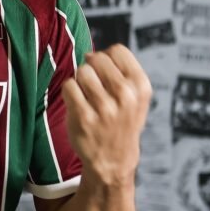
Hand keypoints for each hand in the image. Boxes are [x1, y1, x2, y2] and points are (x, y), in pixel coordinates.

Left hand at [61, 44, 151, 184]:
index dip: (107, 57)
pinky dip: (69, 92)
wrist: (113, 159)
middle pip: (97, 58)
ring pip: (82, 71)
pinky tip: (77, 104)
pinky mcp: (84, 116)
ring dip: (80, 80)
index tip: (106, 73)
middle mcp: (126, 95)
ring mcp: (104, 107)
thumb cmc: (121, 121)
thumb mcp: (136, 96)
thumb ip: (121, 71)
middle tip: (94, 87)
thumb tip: (90, 53)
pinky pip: (69, 86)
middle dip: (91, 68)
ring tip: (87, 96)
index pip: (117, 50)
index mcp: (140, 86)